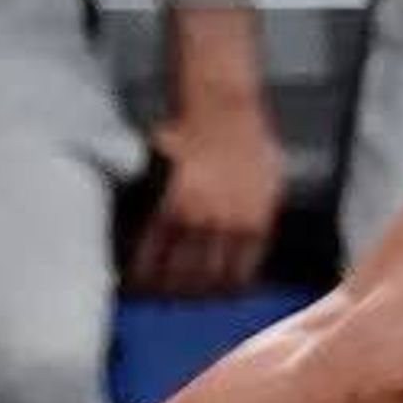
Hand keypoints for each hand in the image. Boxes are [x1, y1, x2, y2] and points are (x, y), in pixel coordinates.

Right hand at [128, 89, 286, 294]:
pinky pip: (149, 248)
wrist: (223, 106)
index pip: (234, 281)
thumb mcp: (271, 186)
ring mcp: (194, 217)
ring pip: (174, 272)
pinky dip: (139, 265)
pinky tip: (132, 271)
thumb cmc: (248, 141)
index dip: (215, 294)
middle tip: (168, 295)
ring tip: (147, 288)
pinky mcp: (165, 204)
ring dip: (159, 285)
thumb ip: (258, 223)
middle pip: (202, 282)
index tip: (201, 296)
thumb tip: (245, 258)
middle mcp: (226, 227)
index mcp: (254, 226)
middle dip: (184, 294)